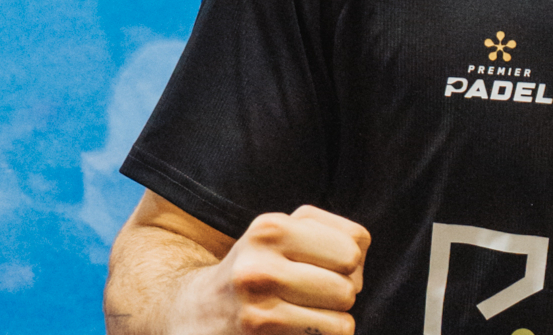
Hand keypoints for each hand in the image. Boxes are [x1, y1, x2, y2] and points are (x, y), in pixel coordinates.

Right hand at [186, 205, 369, 334]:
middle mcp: (259, 265)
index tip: (324, 265)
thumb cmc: (254, 270)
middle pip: (350, 283)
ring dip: (332, 321)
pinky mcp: (259, 333)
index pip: (356, 242)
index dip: (350, 259)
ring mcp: (256, 306)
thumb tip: (358, 261)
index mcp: (271, 228)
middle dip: (341, 293)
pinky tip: (294, 331)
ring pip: (342, 318)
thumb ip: (327, 232)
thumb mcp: (280, 234)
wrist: (194, 313)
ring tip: (302, 313)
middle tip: (312, 294)